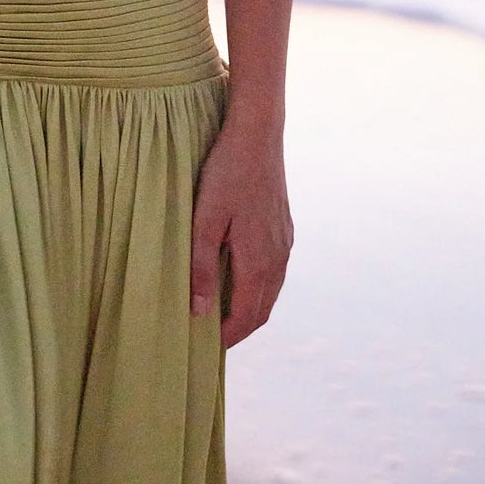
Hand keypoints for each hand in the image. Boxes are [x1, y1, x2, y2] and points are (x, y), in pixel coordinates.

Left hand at [189, 117, 292, 348]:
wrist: (258, 135)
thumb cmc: (226, 173)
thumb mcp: (204, 219)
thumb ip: (201, 266)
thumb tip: (199, 311)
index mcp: (259, 261)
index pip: (247, 315)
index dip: (229, 335)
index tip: (207, 348)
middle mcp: (279, 257)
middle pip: (262, 309)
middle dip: (240, 327)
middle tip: (214, 337)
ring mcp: (285, 241)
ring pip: (271, 290)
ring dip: (251, 307)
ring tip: (224, 313)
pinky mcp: (284, 227)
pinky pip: (275, 270)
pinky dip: (258, 286)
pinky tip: (240, 277)